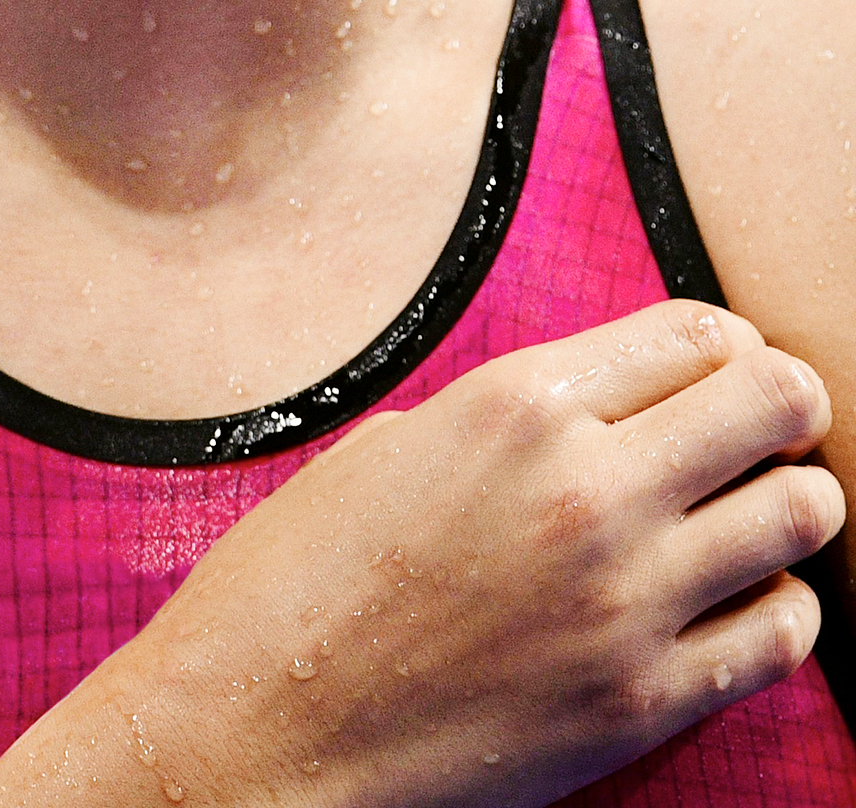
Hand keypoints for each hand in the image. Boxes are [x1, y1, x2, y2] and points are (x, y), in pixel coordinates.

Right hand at [0, 301, 843, 807]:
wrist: (260, 729)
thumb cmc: (304, 576)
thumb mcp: (400, 444)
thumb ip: (517, 417)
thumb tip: (608, 406)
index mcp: (519, 404)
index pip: (697, 334)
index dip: (727, 342)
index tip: (724, 362)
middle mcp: (588, 489)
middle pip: (775, 404)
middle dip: (783, 402)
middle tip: (767, 421)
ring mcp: (625, 602)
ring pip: (802, 516)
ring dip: (791, 501)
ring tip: (757, 510)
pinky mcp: (640, 704)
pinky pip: (781, 637)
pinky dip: (779, 608)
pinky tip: (737, 600)